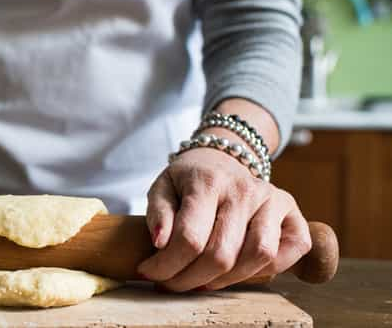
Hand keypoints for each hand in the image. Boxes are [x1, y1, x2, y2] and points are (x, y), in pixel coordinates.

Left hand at [137, 146, 311, 291]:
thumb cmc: (189, 180)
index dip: (167, 265)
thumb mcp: (162, 188)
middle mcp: (245, 189)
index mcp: (208, 181)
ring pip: (258, 256)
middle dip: (189, 280)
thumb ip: (157, 214)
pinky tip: (237, 270)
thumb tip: (160, 243)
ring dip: (225, 280)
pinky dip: (268, 270)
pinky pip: (290, 252)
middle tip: (170, 283)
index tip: (149, 272)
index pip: (190, 238)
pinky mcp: (292, 212)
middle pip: (221, 254)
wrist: (221, 159)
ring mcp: (272, 200)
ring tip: (200, 280)